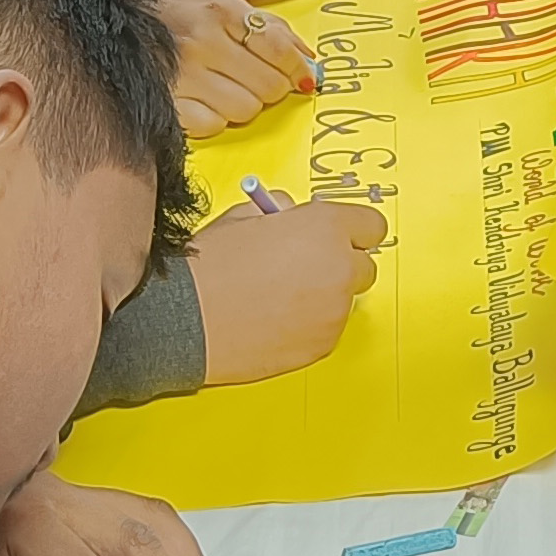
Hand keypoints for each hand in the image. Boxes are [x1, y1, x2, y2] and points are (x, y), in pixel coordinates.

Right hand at [149, 0, 317, 134]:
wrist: (107, 26)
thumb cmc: (169, 13)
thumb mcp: (216, 0)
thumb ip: (266, 24)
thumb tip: (308, 57)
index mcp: (218, 8)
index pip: (280, 49)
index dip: (299, 68)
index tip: (305, 77)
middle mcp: (202, 41)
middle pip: (270, 86)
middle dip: (272, 87)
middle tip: (258, 80)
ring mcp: (182, 76)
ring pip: (246, 110)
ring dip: (243, 103)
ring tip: (224, 86)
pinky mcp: (166, 105)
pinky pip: (214, 125)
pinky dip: (214, 118)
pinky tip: (202, 99)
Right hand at [191, 197, 389, 382]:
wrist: (184, 319)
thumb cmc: (208, 267)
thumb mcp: (242, 215)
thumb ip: (281, 210)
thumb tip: (293, 214)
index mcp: (325, 227)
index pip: (371, 225)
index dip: (349, 230)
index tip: (334, 235)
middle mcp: (339, 268)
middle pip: (365, 265)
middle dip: (339, 263)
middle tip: (302, 266)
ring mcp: (334, 311)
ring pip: (345, 299)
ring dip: (324, 295)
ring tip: (278, 296)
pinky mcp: (323, 345)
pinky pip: (328, 328)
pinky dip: (311, 324)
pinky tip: (274, 319)